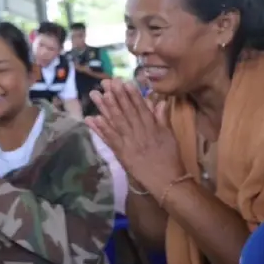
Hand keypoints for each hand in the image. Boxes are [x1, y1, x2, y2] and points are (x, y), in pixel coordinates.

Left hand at [87, 79, 181, 193]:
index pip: (140, 107)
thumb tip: (159, 101)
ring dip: (104, 108)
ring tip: (96, 94)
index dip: (131, 94)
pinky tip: (92, 119)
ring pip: (115, 122)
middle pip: (125, 111)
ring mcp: (128, 143)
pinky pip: (109, 139)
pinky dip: (101, 129)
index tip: (123, 82)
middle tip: (106, 82)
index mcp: (151, 127)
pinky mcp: (121, 153)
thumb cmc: (170, 158)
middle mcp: (138, 132)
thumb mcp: (169, 136)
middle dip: (115, 96)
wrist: (166, 181)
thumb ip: (162, 118)